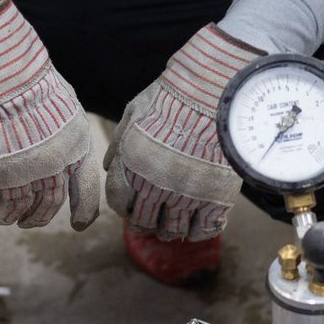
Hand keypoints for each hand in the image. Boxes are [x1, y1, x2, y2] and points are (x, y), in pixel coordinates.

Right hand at [0, 0, 98, 229]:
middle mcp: (53, 174)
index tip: (78, 225)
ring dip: (5, 216)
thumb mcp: (68, 106)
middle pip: (47, 207)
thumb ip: (69, 132)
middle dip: (36, 218)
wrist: (4, 81)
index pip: (86, 193)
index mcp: (76, 156)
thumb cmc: (35, 85)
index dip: (84, 212)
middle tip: (25, 222)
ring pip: (14, 209)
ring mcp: (22, 179)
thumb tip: (70, 146)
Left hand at [104, 25, 264, 241]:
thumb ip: (119, 145)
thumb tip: (107, 166)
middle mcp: (155, 187)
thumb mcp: (134, 115)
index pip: (119, 204)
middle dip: (144, 223)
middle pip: (143, 223)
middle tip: (152, 220)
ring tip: (175, 224)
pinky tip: (198, 223)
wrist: (211, 92)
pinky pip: (204, 230)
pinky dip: (199, 231)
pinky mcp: (215, 199)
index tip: (131, 206)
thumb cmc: (171, 98)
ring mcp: (186, 196)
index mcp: (131, 168)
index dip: (123, 208)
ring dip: (171, 230)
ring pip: (173, 231)